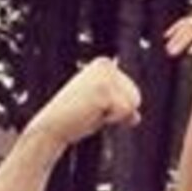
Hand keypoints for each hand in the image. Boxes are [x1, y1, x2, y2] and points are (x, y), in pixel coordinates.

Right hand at [24, 58, 141, 145]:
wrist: (54, 126)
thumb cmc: (78, 118)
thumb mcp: (104, 110)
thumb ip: (121, 109)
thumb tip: (137, 117)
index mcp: (105, 64)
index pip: (133, 93)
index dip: (117, 109)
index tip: (95, 106)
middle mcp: (106, 65)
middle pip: (135, 97)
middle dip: (118, 112)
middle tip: (93, 110)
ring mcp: (105, 76)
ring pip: (132, 104)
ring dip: (114, 116)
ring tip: (93, 111)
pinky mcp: (104, 90)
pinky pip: (125, 112)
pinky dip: (111, 119)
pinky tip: (91, 113)